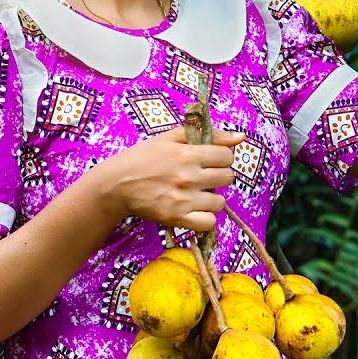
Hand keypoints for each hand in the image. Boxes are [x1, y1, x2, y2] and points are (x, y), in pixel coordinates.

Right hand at [96, 128, 243, 232]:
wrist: (116, 184)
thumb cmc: (143, 157)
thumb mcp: (172, 138)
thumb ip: (209, 135)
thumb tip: (241, 137)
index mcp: (188, 154)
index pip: (227, 156)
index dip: (221, 157)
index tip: (209, 159)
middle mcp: (189, 177)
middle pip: (228, 177)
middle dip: (218, 175)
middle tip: (202, 176)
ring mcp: (184, 199)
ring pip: (220, 202)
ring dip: (212, 197)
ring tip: (197, 194)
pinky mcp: (176, 218)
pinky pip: (208, 223)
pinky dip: (206, 218)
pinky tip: (196, 209)